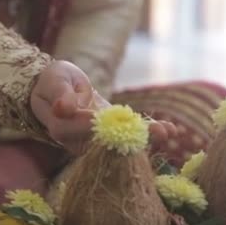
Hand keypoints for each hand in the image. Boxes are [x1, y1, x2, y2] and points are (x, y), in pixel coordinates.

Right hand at [31, 60, 176, 153]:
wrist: (60, 88)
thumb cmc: (54, 82)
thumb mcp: (55, 81)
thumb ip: (60, 94)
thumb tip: (64, 108)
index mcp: (62, 129)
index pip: (78, 129)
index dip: (91, 125)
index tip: (105, 119)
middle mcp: (80, 141)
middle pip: (106, 142)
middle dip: (133, 139)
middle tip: (158, 134)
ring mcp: (98, 139)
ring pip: (122, 141)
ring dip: (147, 137)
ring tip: (168, 132)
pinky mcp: (112, 132)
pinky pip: (130, 134)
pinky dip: (149, 132)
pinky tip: (171, 130)